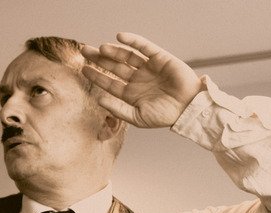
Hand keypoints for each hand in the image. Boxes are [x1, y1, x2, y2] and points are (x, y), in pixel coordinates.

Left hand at [81, 33, 202, 128]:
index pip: (109, 82)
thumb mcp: (137, 118)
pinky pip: (144, 47)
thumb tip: (99, 100)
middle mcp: (137, 79)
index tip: (83, 69)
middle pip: (114, 66)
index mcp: (131, 94)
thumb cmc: (164, 116)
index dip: (96, 76)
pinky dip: (133, 41)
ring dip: (113, 51)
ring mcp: (147, 68)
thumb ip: (118, 109)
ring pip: (126, 56)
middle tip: (84, 50)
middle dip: (99, 59)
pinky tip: (120, 37)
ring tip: (100, 48)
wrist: (188, 108)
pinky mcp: (159, 58)